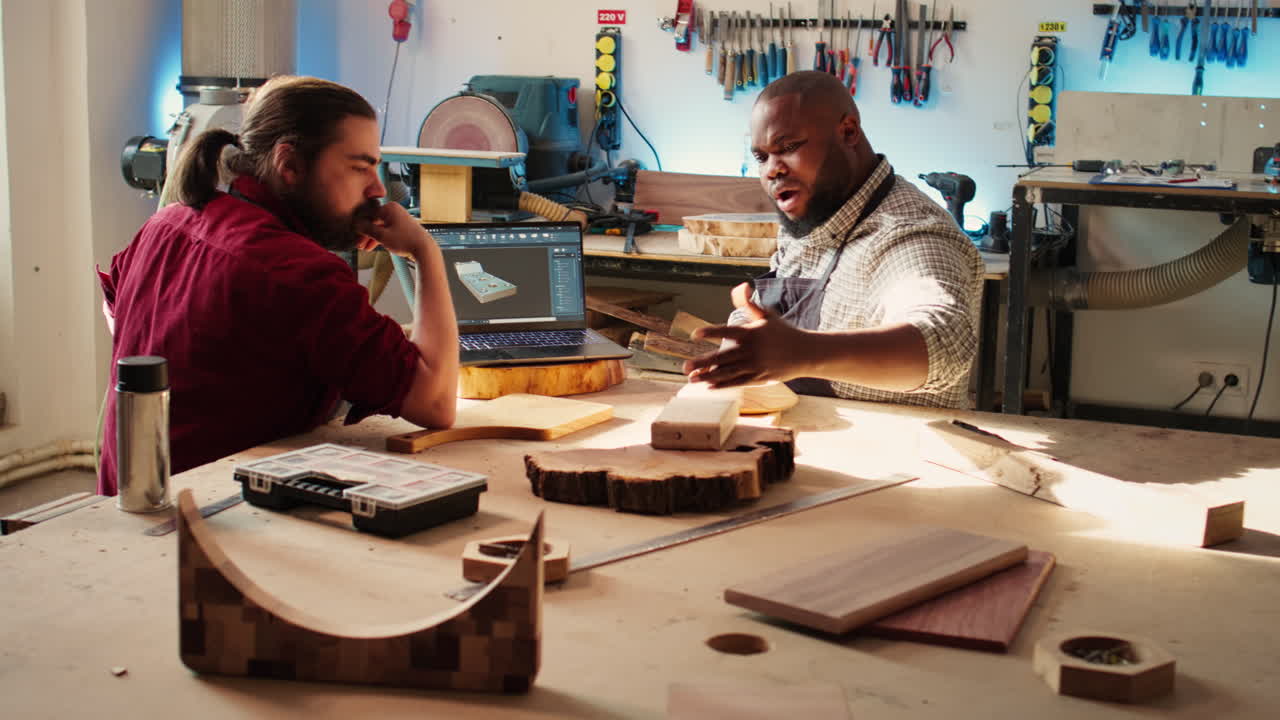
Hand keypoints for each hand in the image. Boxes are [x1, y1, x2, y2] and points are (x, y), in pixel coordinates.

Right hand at [356, 202, 433, 258]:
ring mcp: (398, 218)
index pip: (368, 215)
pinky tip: (371, 247)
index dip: (360, 227)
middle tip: (358, 245)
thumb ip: (367, 229)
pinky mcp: (402, 226)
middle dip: (365, 234)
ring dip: (371, 238)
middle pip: (374, 221)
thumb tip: (355, 224)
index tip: (353, 236)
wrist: (424, 250)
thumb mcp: (382, 236)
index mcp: (389, 208)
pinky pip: (387, 230)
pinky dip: (380, 238)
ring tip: (364, 249)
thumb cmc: (405, 241)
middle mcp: (394, 210)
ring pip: (380, 227)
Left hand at [682, 298, 814, 387]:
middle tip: (684, 366)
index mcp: (751, 333)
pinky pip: (738, 383)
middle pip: (723, 357)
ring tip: (691, 379)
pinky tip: (709, 387)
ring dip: (708, 376)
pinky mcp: (760, 378)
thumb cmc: (782, 332)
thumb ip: (748, 303)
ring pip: (728, 372)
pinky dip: (724, 385)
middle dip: (703, 362)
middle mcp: (751, 350)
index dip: (711, 332)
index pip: (727, 331)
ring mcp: (755, 366)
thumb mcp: (766, 315)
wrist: (806, 353)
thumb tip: (742, 285)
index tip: (695, 334)